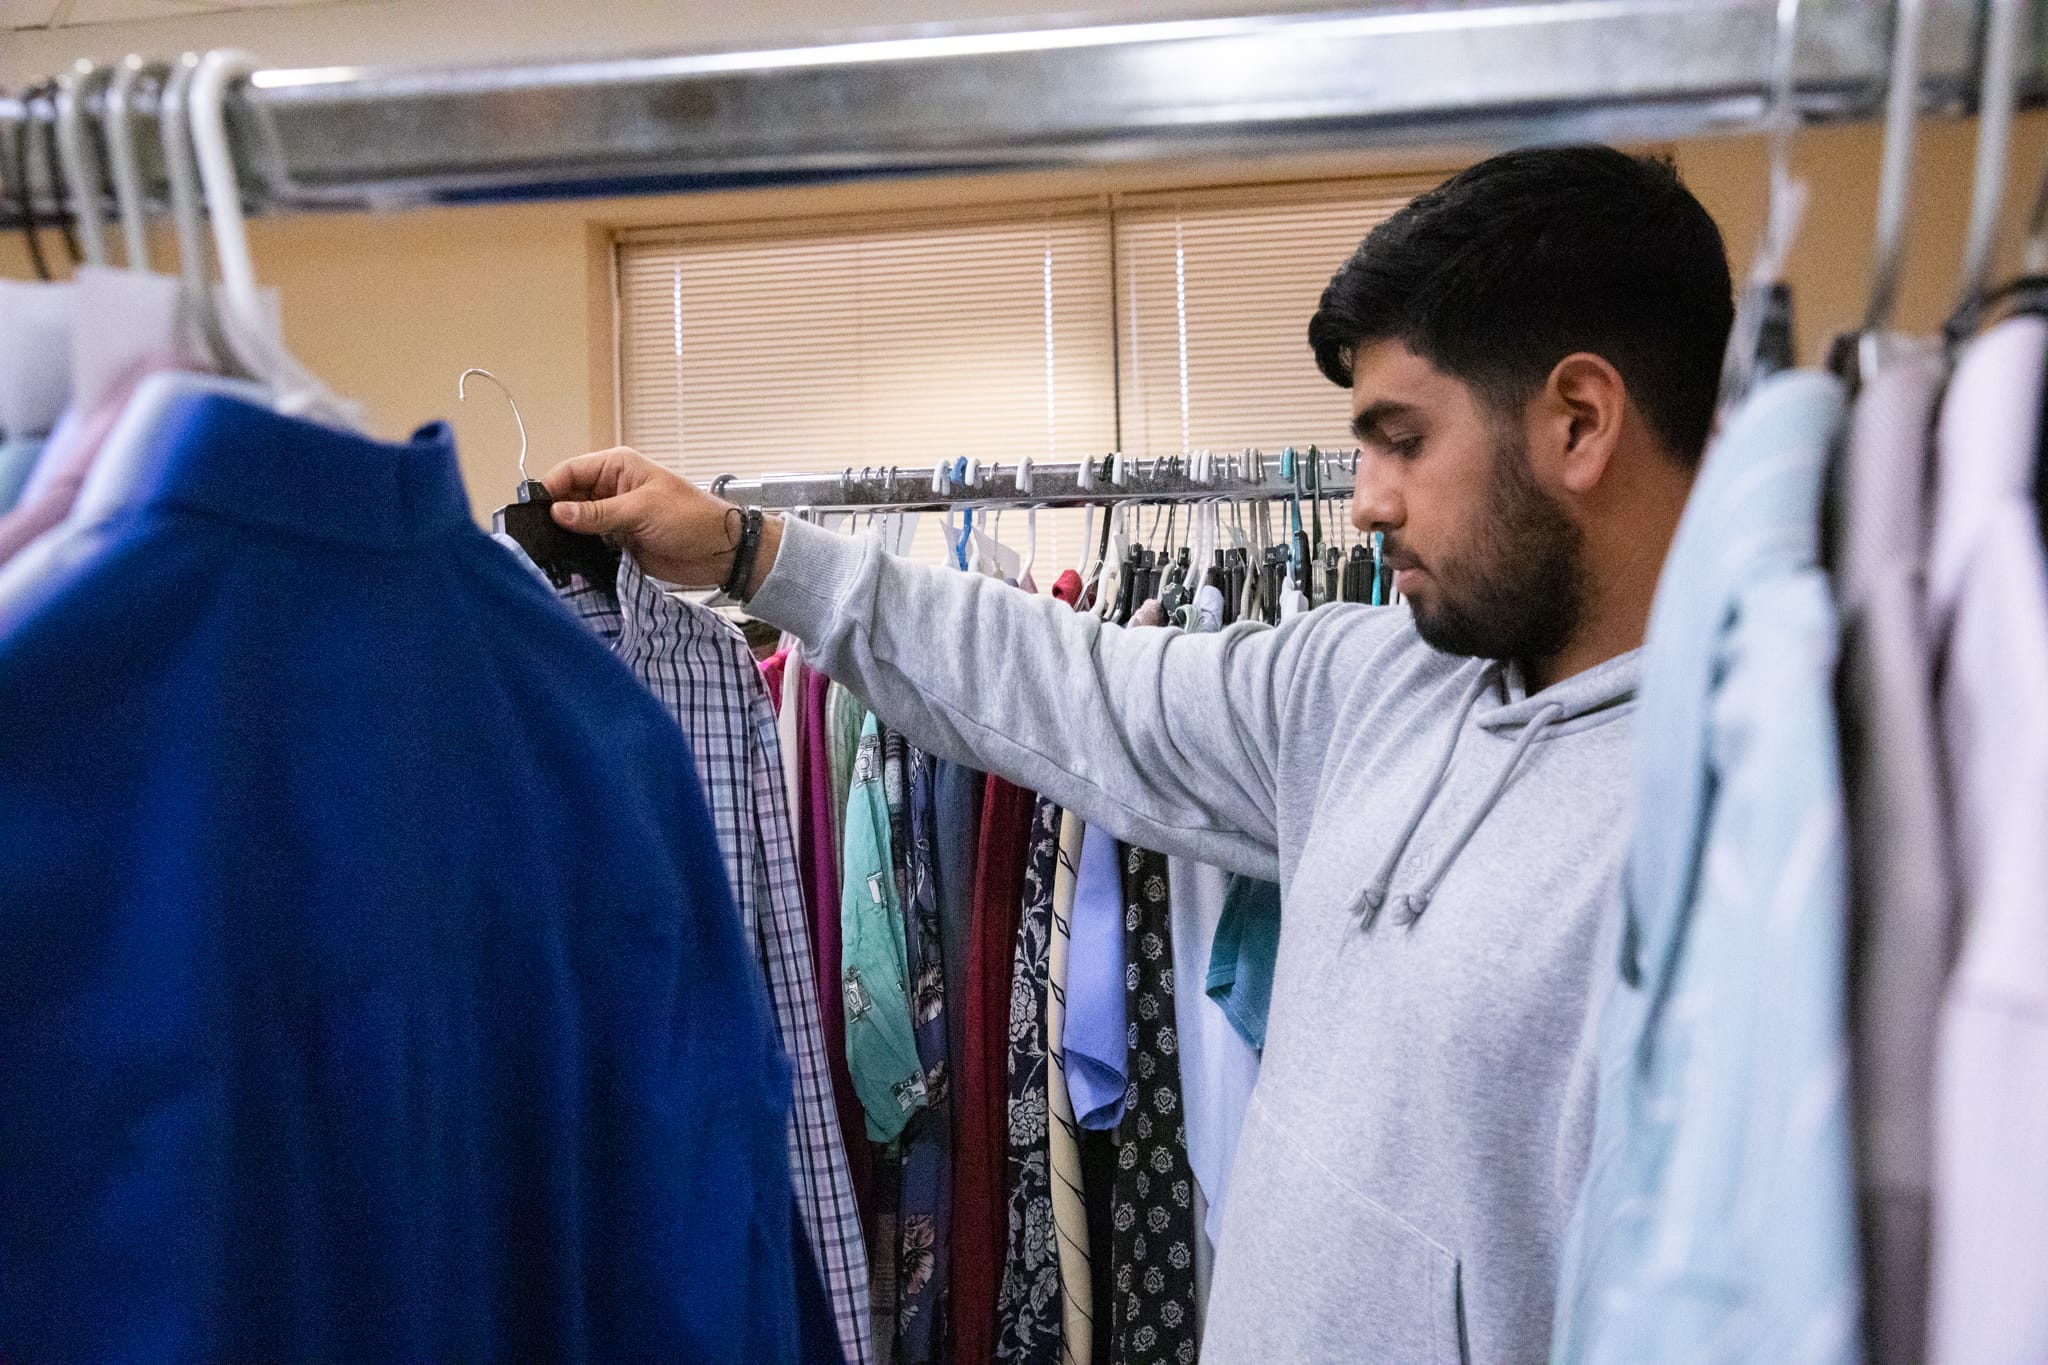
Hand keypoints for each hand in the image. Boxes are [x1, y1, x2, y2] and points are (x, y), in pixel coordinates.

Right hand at [540, 447, 781, 593]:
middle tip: (533, 536)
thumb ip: (597, 513)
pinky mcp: (617, 543)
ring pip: (576, 524)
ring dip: (564, 536)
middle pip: (568, 498)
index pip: (570, 472)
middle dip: (552, 515)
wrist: (720, 553)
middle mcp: (610, 490)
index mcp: (617, 468)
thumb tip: (556, 513)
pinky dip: (577, 552)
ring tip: (544, 552)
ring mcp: (612, 518)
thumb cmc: (690, 519)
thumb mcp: (641, 510)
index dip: (549, 488)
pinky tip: (564, 563)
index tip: (531, 511)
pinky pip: (589, 546)